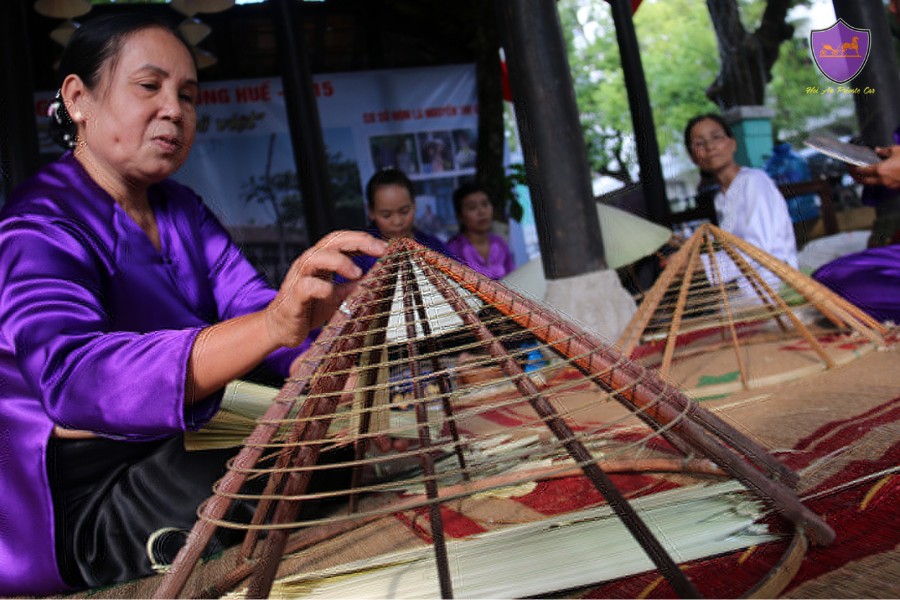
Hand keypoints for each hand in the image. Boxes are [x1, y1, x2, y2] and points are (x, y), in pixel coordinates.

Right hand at [265, 231, 386, 348]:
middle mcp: (309, 263)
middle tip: (380, 250)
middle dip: (358, 242)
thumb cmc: (310, 308)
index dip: (363, 240)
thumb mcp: (338, 297)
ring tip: (358, 273)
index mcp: (321, 260)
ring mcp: (299, 278)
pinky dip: (321, 288)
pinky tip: (332, 294)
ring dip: (339, 261)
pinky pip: (306, 286)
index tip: (386, 247)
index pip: (342, 240)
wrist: (281, 328)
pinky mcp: (293, 297)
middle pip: (332, 241)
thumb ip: (354, 287)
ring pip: (316, 257)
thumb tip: (378, 280)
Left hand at [850, 145, 899, 188]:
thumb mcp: (897, 150)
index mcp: (880, 170)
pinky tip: (875, 174)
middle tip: (851, 172)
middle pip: (863, 180)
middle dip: (855, 176)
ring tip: (861, 173)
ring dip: (864, 179)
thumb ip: (884, 151)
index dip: (853, 168)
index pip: (860, 171)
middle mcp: (883, 179)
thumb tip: (878, 150)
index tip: (849, 165)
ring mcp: (888, 184)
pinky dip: (875, 180)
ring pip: (872, 183)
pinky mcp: (894, 186)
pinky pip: (881, 184)